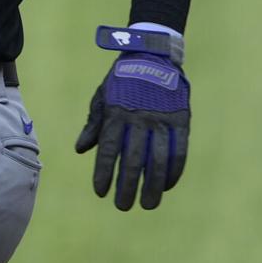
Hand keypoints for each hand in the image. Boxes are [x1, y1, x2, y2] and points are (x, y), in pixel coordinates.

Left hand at [75, 52, 189, 209]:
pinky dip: (173, 171)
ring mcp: (161, 120)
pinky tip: (166, 186)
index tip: (100, 192)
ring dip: (152, 185)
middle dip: (127, 185)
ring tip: (147, 204)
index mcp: (116, 113)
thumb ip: (94, 124)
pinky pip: (179, 151)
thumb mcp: (102, 97)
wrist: (152, 55)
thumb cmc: (122, 81)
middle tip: (122, 206)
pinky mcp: (181, 120)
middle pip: (133, 159)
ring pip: (158, 159)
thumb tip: (80, 149)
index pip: (109, 149)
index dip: (104, 172)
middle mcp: (139, 118)